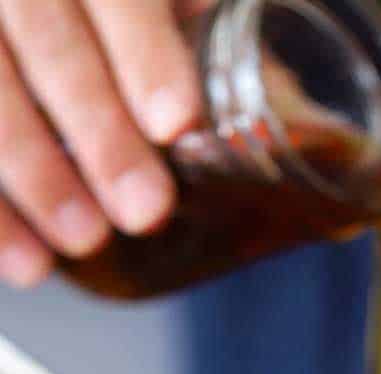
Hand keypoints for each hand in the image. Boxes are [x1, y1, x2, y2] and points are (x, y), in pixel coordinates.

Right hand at [0, 0, 203, 286]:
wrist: (35, 9)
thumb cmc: (109, 10)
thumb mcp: (160, 1)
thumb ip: (199, 33)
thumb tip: (280, 104)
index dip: (145, 55)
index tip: (177, 124)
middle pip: (49, 39)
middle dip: (97, 130)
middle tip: (145, 211)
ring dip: (34, 171)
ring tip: (84, 243)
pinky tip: (26, 265)